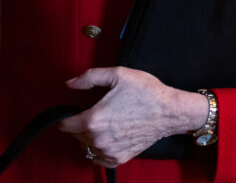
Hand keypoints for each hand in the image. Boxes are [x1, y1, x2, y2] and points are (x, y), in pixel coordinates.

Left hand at [57, 67, 207, 166]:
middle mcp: (99, 139)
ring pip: (86, 148)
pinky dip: (97, 151)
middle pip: (75, 136)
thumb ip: (89, 77)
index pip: (66, 125)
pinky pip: (99, 160)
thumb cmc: (146, 92)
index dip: (66, 116)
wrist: (169, 111)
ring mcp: (110, 151)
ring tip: (97, 125)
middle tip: (89, 113)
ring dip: (86, 138)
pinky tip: (103, 139)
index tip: (72, 110)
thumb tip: (70, 83)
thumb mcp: (116, 74)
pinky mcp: (120, 158)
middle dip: (77, 125)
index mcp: (94, 119)